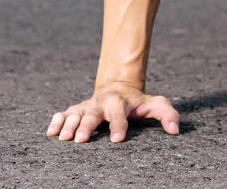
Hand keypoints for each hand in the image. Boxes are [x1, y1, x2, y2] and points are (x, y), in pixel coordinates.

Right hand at [46, 82, 180, 143]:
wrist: (119, 85)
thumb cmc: (138, 102)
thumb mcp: (155, 104)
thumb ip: (167, 114)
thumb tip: (176, 130)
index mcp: (120, 102)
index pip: (120, 114)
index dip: (119, 125)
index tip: (117, 140)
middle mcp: (101, 103)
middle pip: (92, 113)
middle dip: (86, 126)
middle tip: (81, 141)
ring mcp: (87, 105)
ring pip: (75, 113)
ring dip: (69, 125)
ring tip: (62, 138)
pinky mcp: (76, 109)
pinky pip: (63, 113)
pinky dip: (56, 121)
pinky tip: (51, 133)